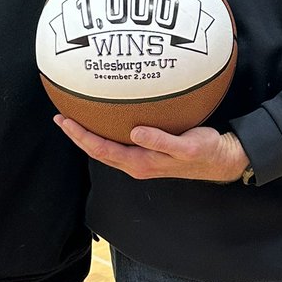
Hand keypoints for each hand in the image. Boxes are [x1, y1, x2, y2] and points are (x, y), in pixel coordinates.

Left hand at [55, 115, 248, 182]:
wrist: (221, 159)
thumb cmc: (205, 152)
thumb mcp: (187, 146)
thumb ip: (161, 141)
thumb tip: (135, 132)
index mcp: (140, 163)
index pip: (101, 150)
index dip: (81, 136)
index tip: (65, 121)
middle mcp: (136, 164)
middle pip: (98, 151)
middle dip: (77, 135)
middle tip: (60, 117)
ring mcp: (141, 160)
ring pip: (106, 148)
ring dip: (88, 135)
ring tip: (74, 118)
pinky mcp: (148, 153)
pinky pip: (119, 143)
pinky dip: (105, 132)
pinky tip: (104, 120)